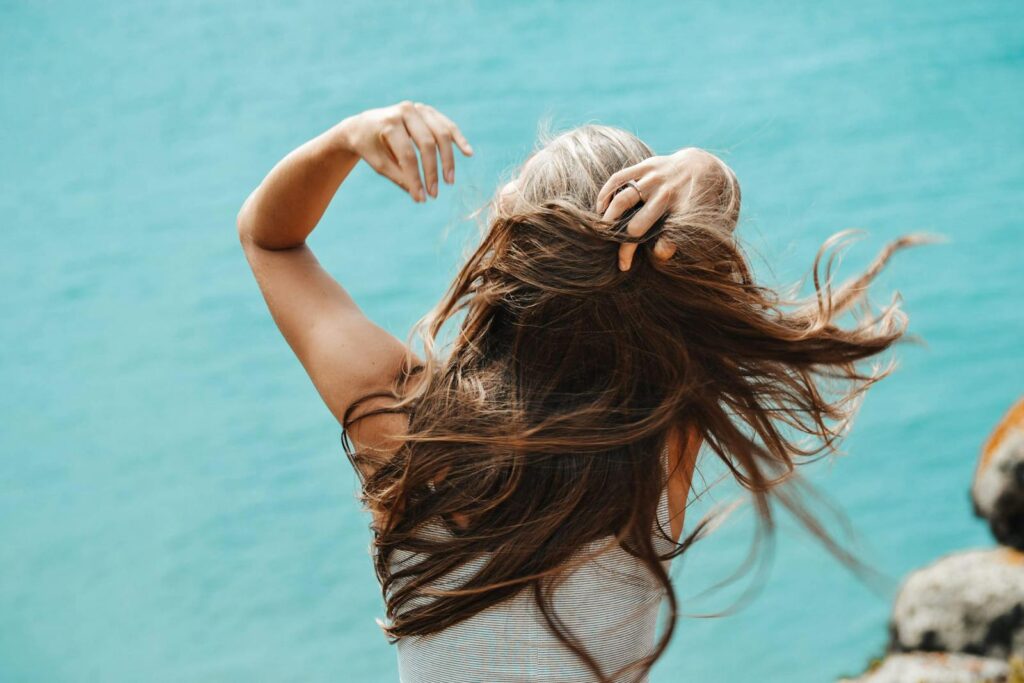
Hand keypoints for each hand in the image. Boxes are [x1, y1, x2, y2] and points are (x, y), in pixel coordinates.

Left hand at [336, 101, 472, 202]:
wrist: (364, 125)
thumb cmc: (370, 146)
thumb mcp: (379, 164)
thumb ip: (400, 177)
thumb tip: (420, 196)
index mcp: (389, 123)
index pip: (407, 155)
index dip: (416, 178)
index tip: (421, 198)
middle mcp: (405, 111)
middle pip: (426, 144)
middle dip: (432, 171)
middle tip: (434, 194)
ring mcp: (419, 109)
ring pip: (441, 134)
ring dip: (448, 159)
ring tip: (449, 181)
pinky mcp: (428, 112)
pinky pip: (447, 125)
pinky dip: (458, 139)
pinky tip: (468, 153)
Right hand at [596, 148, 737, 270]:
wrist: (701, 165)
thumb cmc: (698, 202)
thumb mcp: (700, 222)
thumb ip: (682, 239)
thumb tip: (661, 255)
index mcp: (685, 209)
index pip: (669, 235)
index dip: (660, 250)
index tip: (645, 261)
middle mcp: (668, 193)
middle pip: (638, 225)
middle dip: (626, 245)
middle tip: (621, 261)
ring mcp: (655, 178)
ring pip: (623, 200)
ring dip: (609, 220)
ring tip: (604, 234)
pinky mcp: (646, 165)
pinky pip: (619, 179)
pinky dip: (606, 194)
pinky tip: (601, 209)